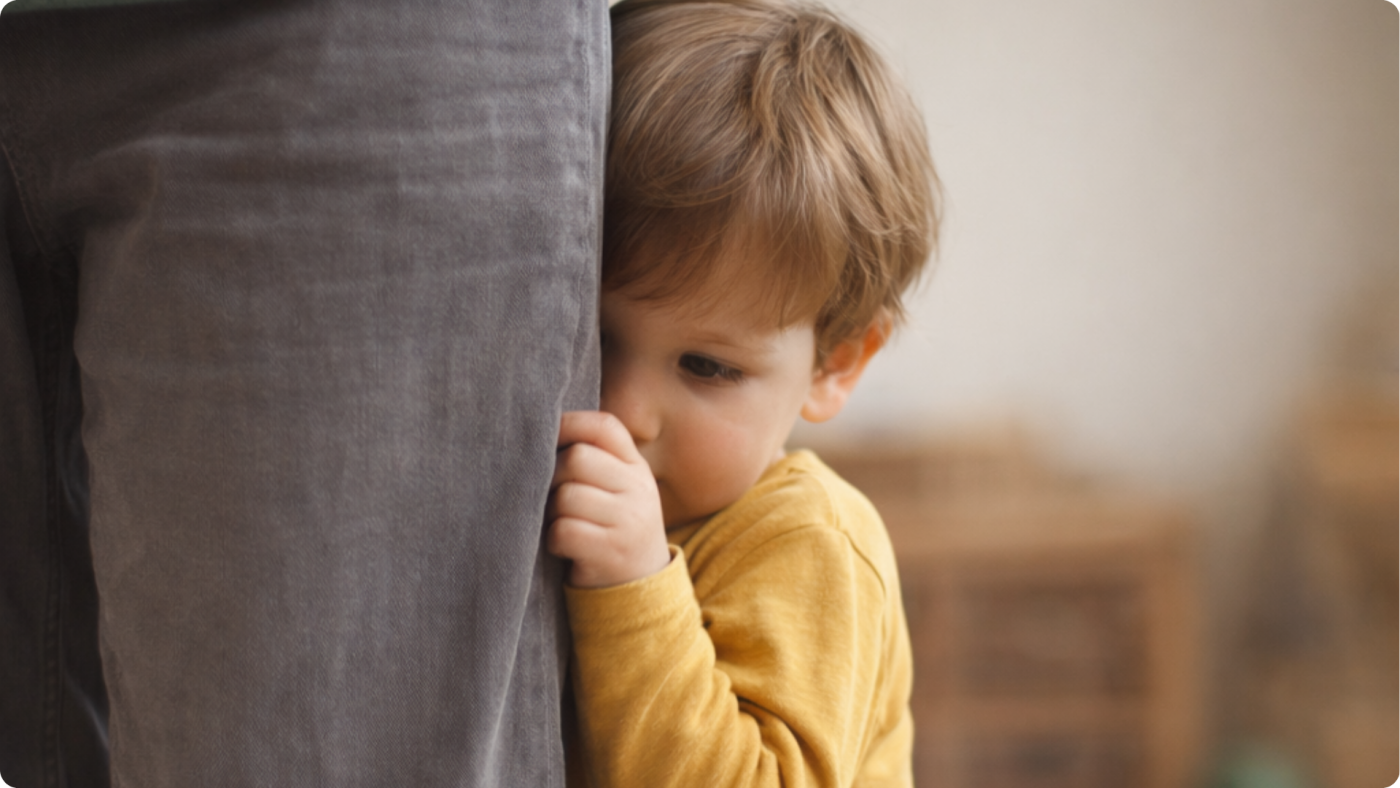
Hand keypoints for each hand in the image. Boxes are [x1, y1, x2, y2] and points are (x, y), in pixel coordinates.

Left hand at [547, 411, 670, 587]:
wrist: (642, 587)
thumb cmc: (616, 530)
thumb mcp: (621, 491)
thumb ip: (597, 461)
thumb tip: (542, 433)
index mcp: (637, 468)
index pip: (605, 427)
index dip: (571, 423)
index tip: (549, 435)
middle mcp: (638, 490)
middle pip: (577, 458)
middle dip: (553, 476)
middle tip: (552, 496)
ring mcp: (627, 521)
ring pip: (566, 496)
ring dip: (552, 512)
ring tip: (562, 524)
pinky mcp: (610, 551)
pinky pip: (563, 530)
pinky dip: (554, 540)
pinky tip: (564, 547)